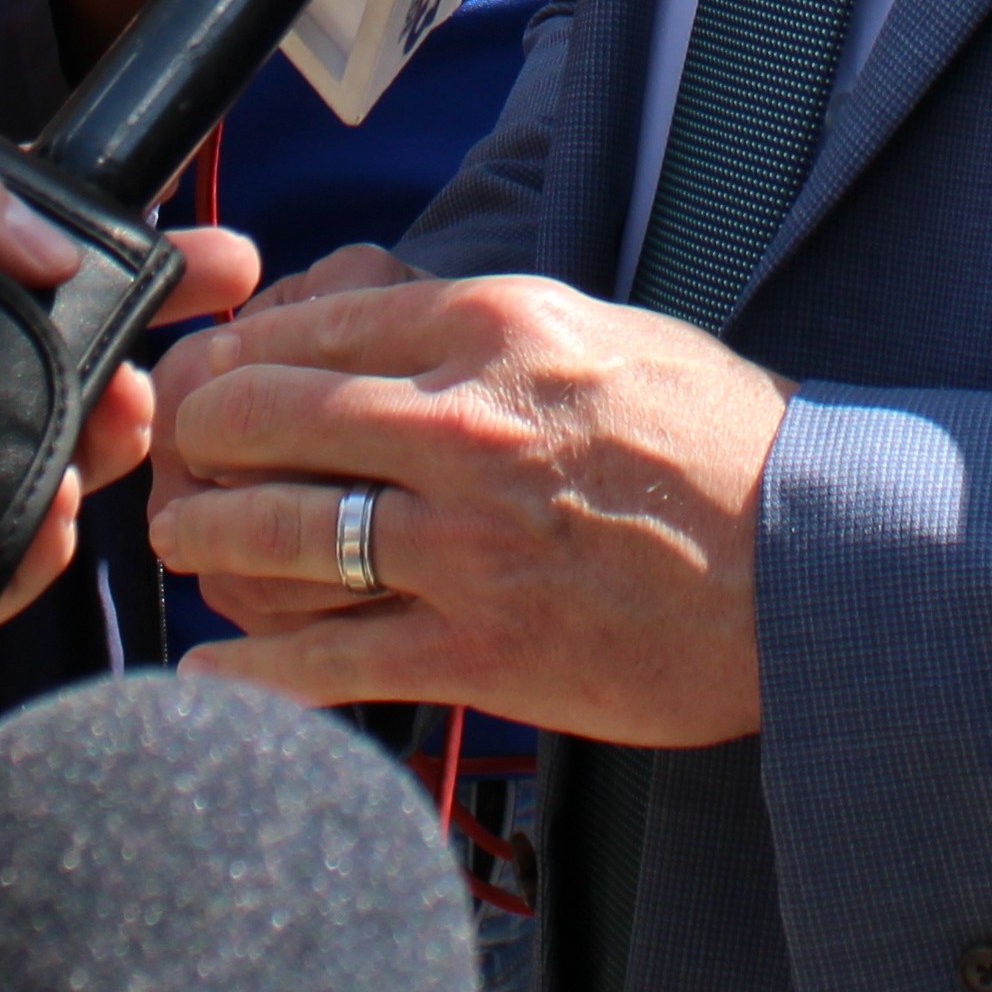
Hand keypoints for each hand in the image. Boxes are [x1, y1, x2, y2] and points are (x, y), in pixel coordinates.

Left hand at [0, 132, 253, 720]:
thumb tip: (55, 244)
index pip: (28, 266)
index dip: (126, 259)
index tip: (215, 260)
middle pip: (57, 376)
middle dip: (137, 364)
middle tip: (175, 365)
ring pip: (41, 479)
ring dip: (100, 455)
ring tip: (118, 436)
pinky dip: (33, 557)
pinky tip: (48, 527)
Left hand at [143, 272, 786, 745]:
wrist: (812, 564)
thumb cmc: (715, 440)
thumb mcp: (598, 329)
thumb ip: (476, 328)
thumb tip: (364, 323)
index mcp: (495, 328)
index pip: (306, 325)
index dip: (233, 353)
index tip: (210, 376)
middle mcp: (465, 426)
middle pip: (262, 417)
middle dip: (196, 438)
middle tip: (180, 457)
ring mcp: (467, 545)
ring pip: (274, 533)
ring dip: (205, 536)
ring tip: (190, 540)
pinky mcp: (480, 651)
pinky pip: (323, 661)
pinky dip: (249, 668)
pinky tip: (212, 667)